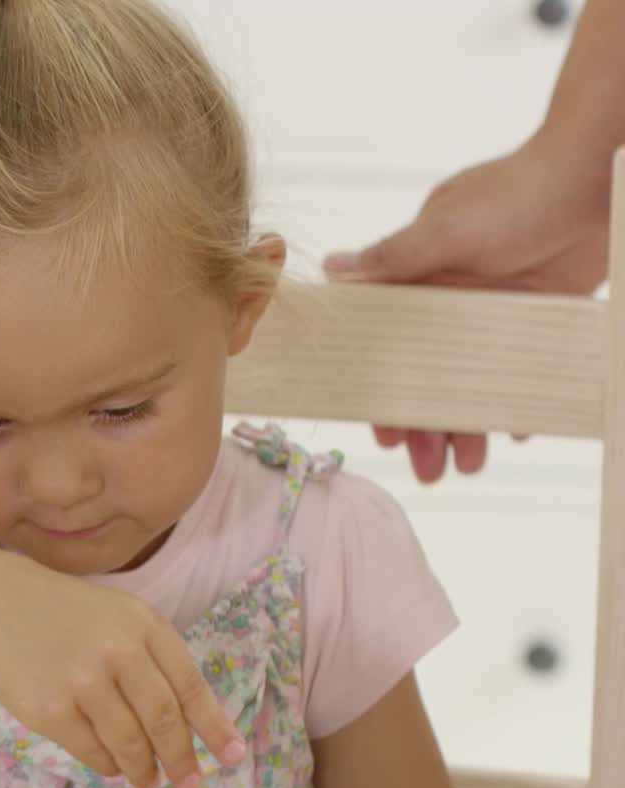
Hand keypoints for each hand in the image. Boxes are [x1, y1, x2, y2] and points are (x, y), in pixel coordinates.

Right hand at [0, 556, 245, 787]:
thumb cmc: (69, 617)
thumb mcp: (121, 620)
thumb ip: (155, 661)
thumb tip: (193, 728)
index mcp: (144, 626)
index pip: (190, 687)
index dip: (214, 727)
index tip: (232, 757)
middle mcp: (118, 651)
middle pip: (164, 721)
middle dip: (181, 759)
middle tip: (188, 783)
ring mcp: (82, 682)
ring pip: (129, 743)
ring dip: (144, 770)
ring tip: (147, 781)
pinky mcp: (49, 710)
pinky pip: (92, 751)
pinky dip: (108, 766)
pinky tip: (112, 767)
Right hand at [323, 135, 609, 481]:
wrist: (596, 174)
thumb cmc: (518, 191)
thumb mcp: (445, 227)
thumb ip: (391, 257)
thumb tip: (331, 268)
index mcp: (416, 283)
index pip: (386, 352)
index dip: (383, 396)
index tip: (385, 435)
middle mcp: (448, 305)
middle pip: (427, 381)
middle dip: (426, 430)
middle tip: (428, 472)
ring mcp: (491, 316)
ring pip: (470, 385)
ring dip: (468, 428)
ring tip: (469, 466)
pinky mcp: (532, 319)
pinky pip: (516, 373)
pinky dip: (516, 402)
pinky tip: (515, 430)